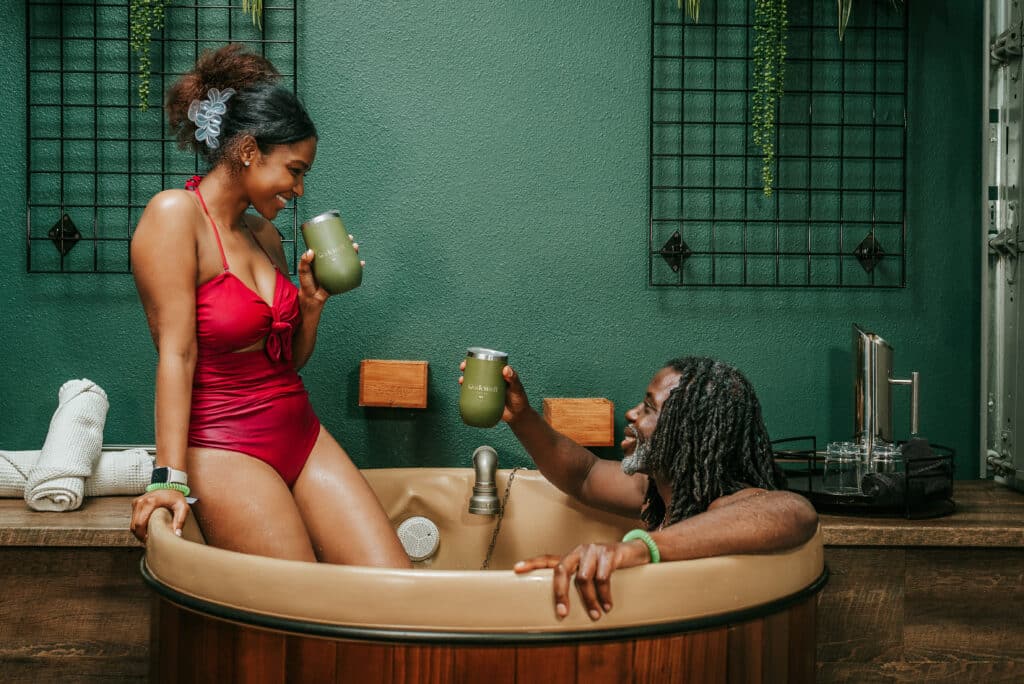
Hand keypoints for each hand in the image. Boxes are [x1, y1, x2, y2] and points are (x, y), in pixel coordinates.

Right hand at [130, 488, 190, 542]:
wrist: (170, 486)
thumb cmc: (176, 496)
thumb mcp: (182, 507)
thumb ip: (180, 520)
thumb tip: (177, 534)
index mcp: (150, 502)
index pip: (140, 524)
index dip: (143, 535)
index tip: (149, 540)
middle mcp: (141, 501)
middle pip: (134, 525)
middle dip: (140, 535)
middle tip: (149, 540)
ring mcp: (137, 502)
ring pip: (132, 523)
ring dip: (138, 531)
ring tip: (148, 535)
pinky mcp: (136, 503)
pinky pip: (133, 519)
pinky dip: (138, 526)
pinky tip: (146, 528)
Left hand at [297, 238, 364, 305]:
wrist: (312, 299)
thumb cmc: (306, 284)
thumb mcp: (303, 271)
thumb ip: (304, 262)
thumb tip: (310, 251)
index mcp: (322, 259)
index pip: (332, 246)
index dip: (338, 239)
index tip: (342, 234)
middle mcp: (331, 263)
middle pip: (342, 252)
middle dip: (349, 245)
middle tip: (352, 241)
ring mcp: (337, 271)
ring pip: (348, 260)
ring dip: (355, 254)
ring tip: (356, 250)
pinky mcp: (341, 279)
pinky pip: (351, 272)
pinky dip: (357, 268)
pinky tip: (361, 264)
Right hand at [458, 363, 530, 423]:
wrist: (517, 416)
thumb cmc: (520, 400)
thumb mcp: (517, 388)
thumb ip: (514, 379)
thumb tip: (506, 369)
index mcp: (499, 374)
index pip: (487, 364)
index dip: (477, 360)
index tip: (471, 359)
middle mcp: (492, 380)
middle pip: (477, 372)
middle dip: (468, 369)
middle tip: (463, 368)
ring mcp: (487, 390)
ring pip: (473, 382)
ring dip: (465, 380)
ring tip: (461, 381)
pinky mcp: (484, 400)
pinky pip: (473, 395)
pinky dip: (466, 393)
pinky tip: (461, 393)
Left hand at [513, 540, 650, 620]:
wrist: (636, 552)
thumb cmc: (610, 566)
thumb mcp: (592, 573)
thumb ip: (579, 583)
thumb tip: (566, 609)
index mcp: (572, 557)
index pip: (548, 559)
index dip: (532, 563)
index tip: (516, 569)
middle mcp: (580, 551)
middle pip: (561, 570)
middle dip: (560, 593)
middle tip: (562, 613)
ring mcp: (594, 551)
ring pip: (583, 578)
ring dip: (589, 600)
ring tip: (596, 614)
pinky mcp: (609, 553)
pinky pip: (603, 577)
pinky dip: (604, 595)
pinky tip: (608, 604)